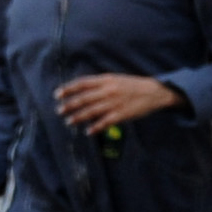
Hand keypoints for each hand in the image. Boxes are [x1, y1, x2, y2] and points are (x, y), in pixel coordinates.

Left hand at [55, 73, 179, 131]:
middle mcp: (108, 90)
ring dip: (78, 117)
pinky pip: (105, 122)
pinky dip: (96, 127)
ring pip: (92, 111)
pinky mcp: (122, 114)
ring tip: (68, 121)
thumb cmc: (132, 85)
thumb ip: (99, 84)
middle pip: (84, 98)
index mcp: (106, 80)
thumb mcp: (115, 79)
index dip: (68, 88)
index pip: (82, 83)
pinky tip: (88, 131)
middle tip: (59, 110)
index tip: (57, 94)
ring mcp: (115, 103)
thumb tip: (81, 89)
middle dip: (70, 105)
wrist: (155, 92)